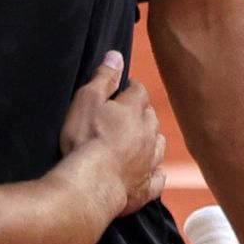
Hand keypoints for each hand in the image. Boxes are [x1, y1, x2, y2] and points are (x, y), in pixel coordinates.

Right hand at [59, 50, 166, 214]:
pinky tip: (150, 172)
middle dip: (141, 113)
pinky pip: (157, 178)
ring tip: (138, 140)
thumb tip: (116, 56)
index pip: (139, 91)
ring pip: (158, 145)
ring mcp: (150, 162)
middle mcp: (149, 134)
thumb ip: (104, 77)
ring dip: (151, 140)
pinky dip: (154, 173)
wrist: (91, 185)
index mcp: (134, 110)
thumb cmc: (85, 139)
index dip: (130, 88)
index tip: (122, 89)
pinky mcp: (146, 187)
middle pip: (151, 117)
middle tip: (125, 114)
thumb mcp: (87, 100)